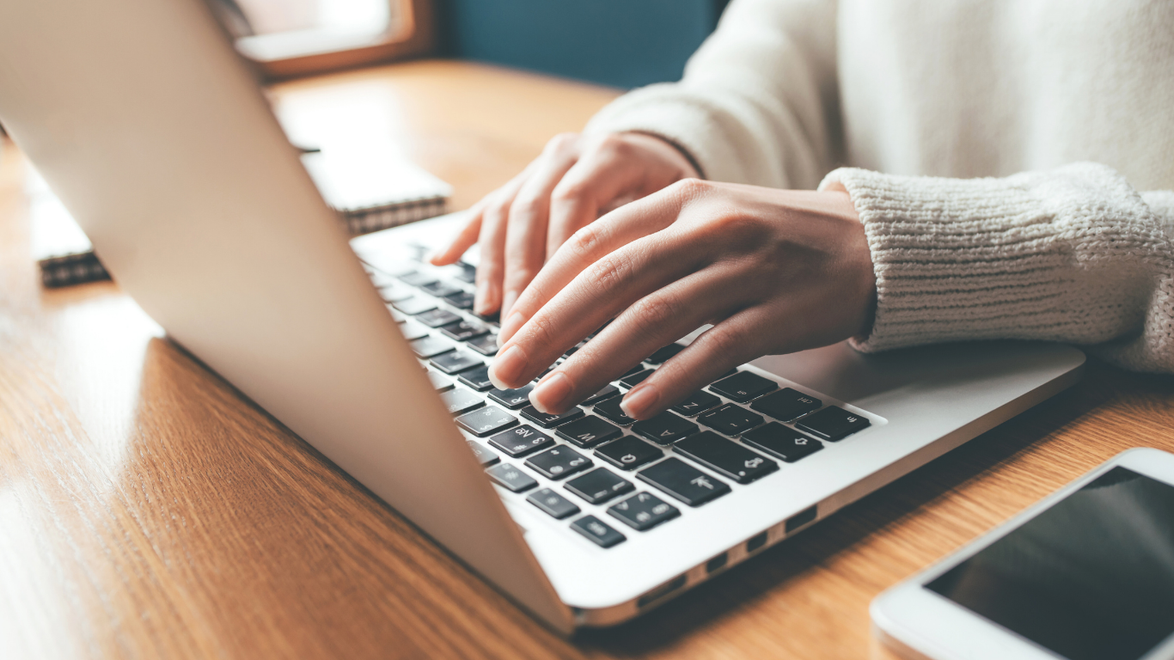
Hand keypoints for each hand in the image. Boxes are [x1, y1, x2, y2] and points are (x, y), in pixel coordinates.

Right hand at [429, 131, 698, 317]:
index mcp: (611, 154)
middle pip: (532, 211)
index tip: (555, 308)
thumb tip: (641, 307)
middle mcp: (569, 152)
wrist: (660, 151)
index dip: (560, 257)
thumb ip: (655, 242)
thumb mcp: (679, 210)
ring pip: (505, 212)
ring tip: (491, 314)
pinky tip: (440, 262)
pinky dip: (463, 236)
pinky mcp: (522, 180)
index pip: (576, 204)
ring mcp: (540, 164)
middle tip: (518, 329)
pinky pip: (486, 206)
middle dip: (522, 276)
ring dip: (494, 267)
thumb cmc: (677, 195)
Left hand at [486, 179, 875, 419]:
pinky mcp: (779, 312)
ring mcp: (746, 268)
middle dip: (549, 330)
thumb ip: (645, 248)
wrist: (868, 245)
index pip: (592, 242)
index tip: (506, 331)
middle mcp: (709, 226)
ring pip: (653, 316)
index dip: (542, 289)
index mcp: (681, 199)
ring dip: (593, 363)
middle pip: (611, 279)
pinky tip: (632, 407)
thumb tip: (564, 303)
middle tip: (506, 371)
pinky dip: (669, 380)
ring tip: (551, 398)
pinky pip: (714, 349)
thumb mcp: (706, 222)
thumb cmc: (772, 241)